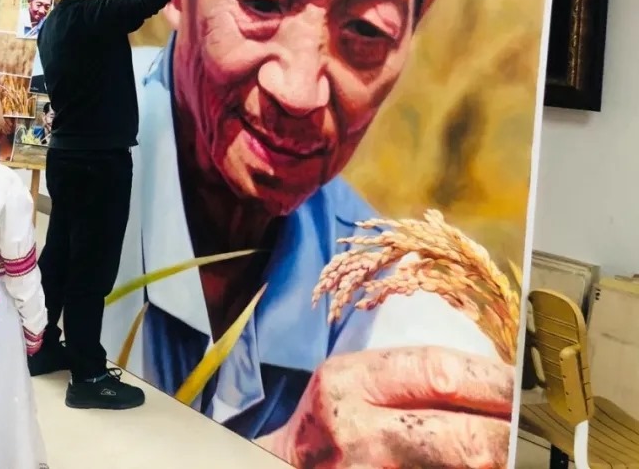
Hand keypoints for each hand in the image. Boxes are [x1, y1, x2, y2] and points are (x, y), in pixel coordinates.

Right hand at [263, 346, 512, 468]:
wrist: (288, 468)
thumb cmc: (333, 423)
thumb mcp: (354, 383)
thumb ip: (412, 379)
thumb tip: (501, 384)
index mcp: (349, 382)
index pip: (438, 371)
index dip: (495, 380)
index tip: (531, 388)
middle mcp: (355, 430)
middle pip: (459, 437)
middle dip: (512, 438)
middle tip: (543, 434)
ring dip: (496, 463)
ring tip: (522, 454)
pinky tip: (486, 465)